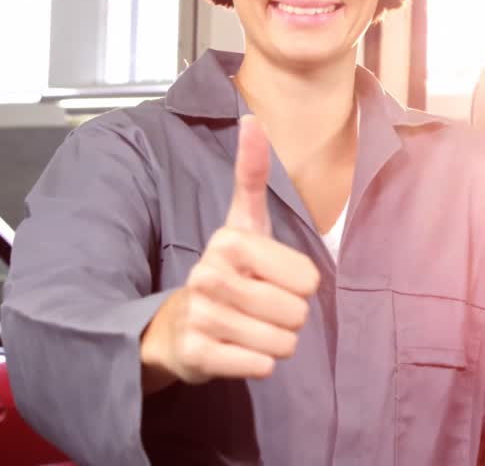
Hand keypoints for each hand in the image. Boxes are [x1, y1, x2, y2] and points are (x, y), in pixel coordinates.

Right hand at [141, 115, 320, 391]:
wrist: (176, 326)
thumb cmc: (226, 270)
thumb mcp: (243, 220)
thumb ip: (251, 173)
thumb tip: (252, 118)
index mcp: (230, 241)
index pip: (308, 280)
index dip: (299, 285)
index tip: (269, 277)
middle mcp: (209, 275)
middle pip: (297, 313)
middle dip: (288, 317)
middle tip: (259, 306)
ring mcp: (201, 316)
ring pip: (282, 343)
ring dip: (274, 341)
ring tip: (247, 326)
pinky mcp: (196, 355)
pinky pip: (261, 366)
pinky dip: (257, 363)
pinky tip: (235, 347)